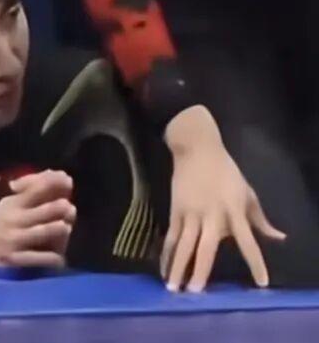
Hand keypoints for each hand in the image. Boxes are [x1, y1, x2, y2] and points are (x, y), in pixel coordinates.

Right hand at [0, 170, 75, 268]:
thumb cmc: (10, 231)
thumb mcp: (18, 210)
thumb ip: (38, 194)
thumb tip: (57, 174)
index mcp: (12, 203)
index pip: (34, 188)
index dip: (51, 182)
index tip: (65, 177)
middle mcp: (11, 218)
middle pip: (39, 210)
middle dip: (54, 207)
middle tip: (69, 206)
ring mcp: (12, 239)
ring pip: (40, 232)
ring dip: (55, 229)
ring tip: (65, 227)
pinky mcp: (15, 260)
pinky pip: (40, 257)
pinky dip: (53, 258)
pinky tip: (59, 259)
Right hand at [162, 107, 284, 291]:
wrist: (196, 150)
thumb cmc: (226, 172)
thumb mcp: (248, 193)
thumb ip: (260, 219)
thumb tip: (279, 238)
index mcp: (234, 211)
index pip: (248, 241)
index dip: (255, 262)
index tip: (261, 283)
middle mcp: (211, 215)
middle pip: (205, 248)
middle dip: (200, 270)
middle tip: (195, 293)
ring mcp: (190, 213)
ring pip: (183, 245)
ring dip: (178, 266)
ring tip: (173, 288)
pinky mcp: (175, 210)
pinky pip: (171, 236)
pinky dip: (167, 254)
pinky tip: (164, 268)